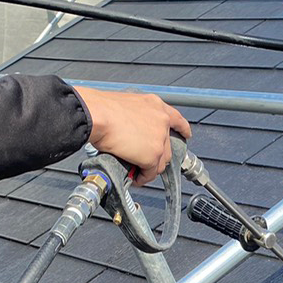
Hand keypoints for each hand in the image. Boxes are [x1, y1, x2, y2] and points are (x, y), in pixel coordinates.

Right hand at [72, 87, 191, 186]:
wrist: (96, 114)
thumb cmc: (101, 109)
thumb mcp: (125, 106)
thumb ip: (135, 118)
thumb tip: (130, 132)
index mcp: (154, 105)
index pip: (176, 118)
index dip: (182, 129)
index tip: (186, 134)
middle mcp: (161, 120)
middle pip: (167, 147)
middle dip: (157, 156)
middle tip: (145, 161)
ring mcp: (159, 138)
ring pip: (160, 162)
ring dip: (149, 168)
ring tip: (137, 171)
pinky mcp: (153, 155)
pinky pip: (151, 172)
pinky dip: (143, 177)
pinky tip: (136, 177)